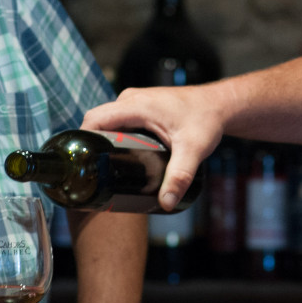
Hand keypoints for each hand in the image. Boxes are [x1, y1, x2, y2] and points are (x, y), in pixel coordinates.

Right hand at [83, 81, 228, 209]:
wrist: (220, 105)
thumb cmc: (206, 120)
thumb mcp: (193, 151)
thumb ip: (179, 177)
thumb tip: (166, 202)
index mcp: (136, 105)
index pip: (95, 119)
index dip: (83, 139)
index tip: (81, 163)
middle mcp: (131, 100)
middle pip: (97, 121)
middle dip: (91, 144)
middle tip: (93, 173)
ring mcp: (134, 101)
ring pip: (107, 121)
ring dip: (102, 140)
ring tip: (104, 169)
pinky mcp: (140, 107)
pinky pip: (117, 120)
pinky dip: (112, 135)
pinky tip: (117, 156)